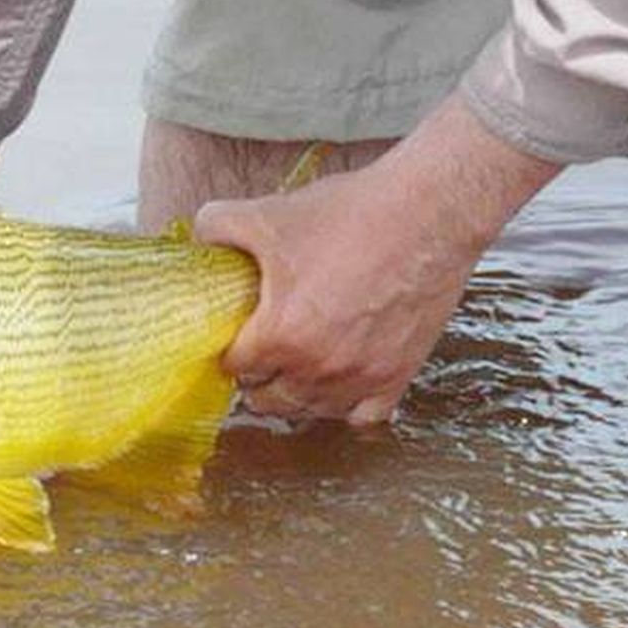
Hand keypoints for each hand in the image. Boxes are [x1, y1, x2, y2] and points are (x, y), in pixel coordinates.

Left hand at [196, 95, 561, 424]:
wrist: (429, 211)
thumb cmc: (352, 213)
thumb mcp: (268, 213)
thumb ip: (217, 227)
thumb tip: (198, 239)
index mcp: (282, 335)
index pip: (235, 368)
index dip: (232, 351)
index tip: (237, 337)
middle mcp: (320, 367)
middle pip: (267, 400)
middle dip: (258, 377)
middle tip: (263, 350)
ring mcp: (361, 377)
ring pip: (310, 412)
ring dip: (297, 394)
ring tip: (296, 365)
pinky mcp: (397, 376)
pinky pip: (362, 416)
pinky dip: (346, 405)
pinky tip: (340, 380)